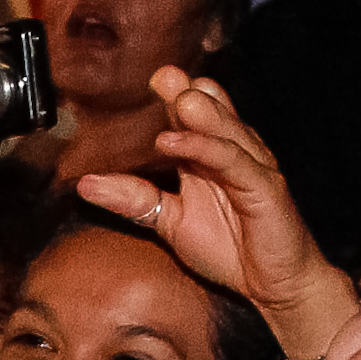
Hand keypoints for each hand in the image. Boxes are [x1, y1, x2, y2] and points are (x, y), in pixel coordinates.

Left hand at [72, 68, 350, 355]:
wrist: (275, 285)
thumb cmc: (231, 249)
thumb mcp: (171, 220)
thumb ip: (134, 199)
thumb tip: (85, 183)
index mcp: (210, 156)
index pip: (191, 118)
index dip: (173, 96)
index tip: (148, 77)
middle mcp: (232, 153)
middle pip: (210, 115)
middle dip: (186, 93)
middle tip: (161, 74)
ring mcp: (251, 168)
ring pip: (225, 133)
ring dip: (200, 116)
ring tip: (176, 99)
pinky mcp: (265, 188)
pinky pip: (233, 163)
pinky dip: (205, 150)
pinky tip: (174, 144)